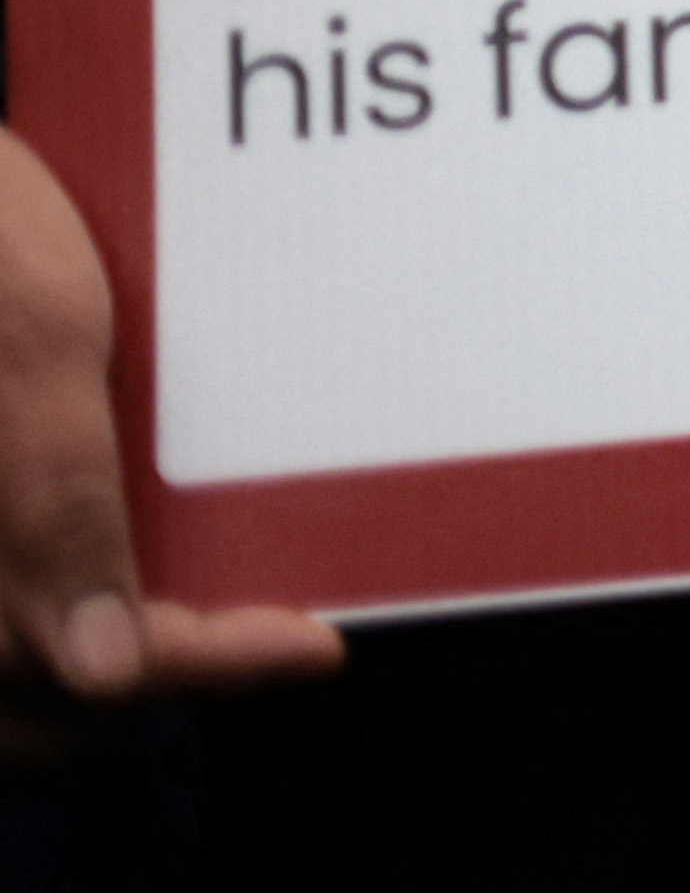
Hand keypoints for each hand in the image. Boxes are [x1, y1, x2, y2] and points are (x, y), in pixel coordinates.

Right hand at [0, 132, 335, 743]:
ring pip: (14, 668)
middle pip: (49, 696)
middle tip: (266, 618)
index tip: (312, 643)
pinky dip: (58, 609)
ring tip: (207, 599)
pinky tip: (130, 552)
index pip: (94, 665)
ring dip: (105, 653)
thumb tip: (103, 665)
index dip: (211, 665)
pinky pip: (4, 599)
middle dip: (157, 675)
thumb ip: (59, 500)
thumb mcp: (34, 338)